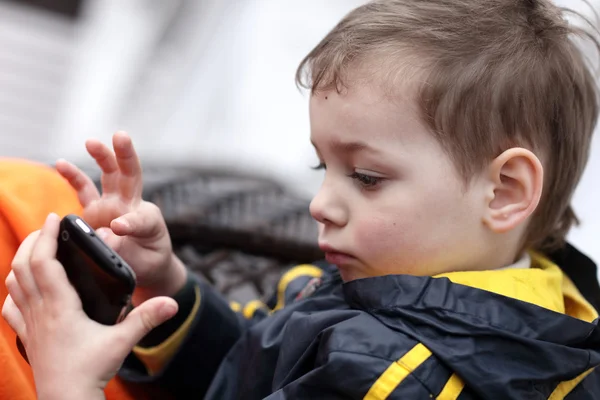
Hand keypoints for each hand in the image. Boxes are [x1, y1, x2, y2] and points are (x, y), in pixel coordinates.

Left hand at [1, 214, 177, 398]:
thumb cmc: (90, 371)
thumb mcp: (122, 342)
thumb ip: (146, 318)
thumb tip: (172, 302)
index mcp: (60, 307)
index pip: (43, 262)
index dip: (46, 237)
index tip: (56, 218)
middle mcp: (39, 311)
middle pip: (22, 266)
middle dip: (32, 241)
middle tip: (47, 228)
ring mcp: (29, 324)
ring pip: (13, 283)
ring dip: (22, 260)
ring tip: (37, 249)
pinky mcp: (27, 337)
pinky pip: (11, 307)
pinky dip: (14, 290)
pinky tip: (23, 287)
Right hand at [55, 131, 186, 303]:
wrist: (144, 266)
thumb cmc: (147, 263)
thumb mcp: (140, 263)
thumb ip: (122, 250)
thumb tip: (102, 233)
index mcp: (149, 221)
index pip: (140, 218)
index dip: (129, 222)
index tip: (117, 228)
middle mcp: (131, 206)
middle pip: (130, 176)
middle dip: (126, 155)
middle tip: (121, 136)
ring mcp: (113, 205)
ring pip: (109, 175)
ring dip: (102, 157)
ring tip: (92, 142)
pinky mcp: (96, 211)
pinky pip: (84, 190)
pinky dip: (73, 176)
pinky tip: (60, 163)